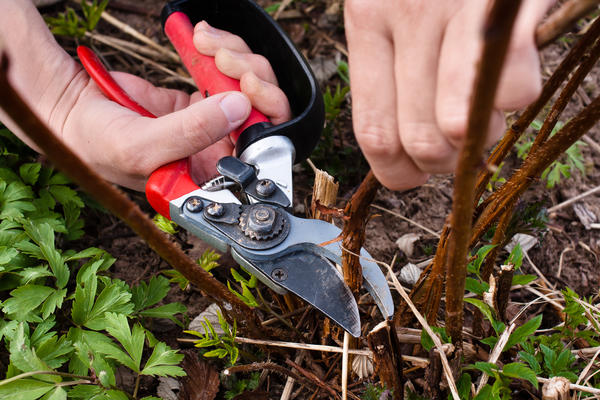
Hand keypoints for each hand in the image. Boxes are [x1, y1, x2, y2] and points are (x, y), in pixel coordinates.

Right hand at [60, 21, 289, 190]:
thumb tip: (239, 107)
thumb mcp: (143, 147)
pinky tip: (202, 39)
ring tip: (206, 43)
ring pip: (247, 88)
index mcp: (210, 176)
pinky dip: (220, 51)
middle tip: (226, 58)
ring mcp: (209, 122)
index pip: (259, 152)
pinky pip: (225, 72)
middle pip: (261, 114)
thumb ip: (192, 131)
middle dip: (252, 78)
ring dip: (235, 58)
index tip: (249, 88)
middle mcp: (215, 151)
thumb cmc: (98, 145)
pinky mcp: (198, 98)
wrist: (69, 110)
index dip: (265, 119)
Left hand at [344, 0, 554, 189]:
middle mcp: (408, 17)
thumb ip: (392, 72)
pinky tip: (509, 73)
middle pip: (420, 139)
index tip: (413, 175)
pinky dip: (517, 96)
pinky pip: (515, 89)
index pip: (374, 131)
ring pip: (464, 125)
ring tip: (482, 110)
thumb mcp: (390, 10)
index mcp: (369, 22)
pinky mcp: (507, 7)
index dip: (397, 172)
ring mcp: (459, 11)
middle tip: (457, 148)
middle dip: (445, 163)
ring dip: (482, 135)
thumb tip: (406, 149)